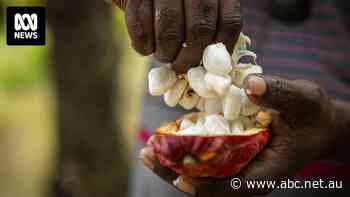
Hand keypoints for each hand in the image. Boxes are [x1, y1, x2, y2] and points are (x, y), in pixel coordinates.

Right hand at [112, 0, 240, 72]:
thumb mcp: (199, 1)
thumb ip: (210, 23)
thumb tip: (217, 64)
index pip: (228, 23)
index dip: (221, 49)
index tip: (210, 63)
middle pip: (199, 30)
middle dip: (190, 58)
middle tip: (181, 66)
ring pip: (169, 32)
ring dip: (166, 53)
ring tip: (164, 55)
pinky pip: (141, 29)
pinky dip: (144, 46)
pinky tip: (146, 47)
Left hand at [139, 74, 336, 195]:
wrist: (316, 123)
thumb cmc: (313, 115)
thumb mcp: (303, 100)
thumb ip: (279, 93)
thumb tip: (250, 84)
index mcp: (268, 171)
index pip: (234, 187)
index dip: (206, 185)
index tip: (181, 177)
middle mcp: (249, 173)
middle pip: (208, 183)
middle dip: (177, 172)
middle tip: (148, 155)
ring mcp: (238, 164)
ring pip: (202, 172)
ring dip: (174, 162)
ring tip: (148, 149)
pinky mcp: (232, 152)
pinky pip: (205, 156)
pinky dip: (185, 149)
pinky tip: (165, 137)